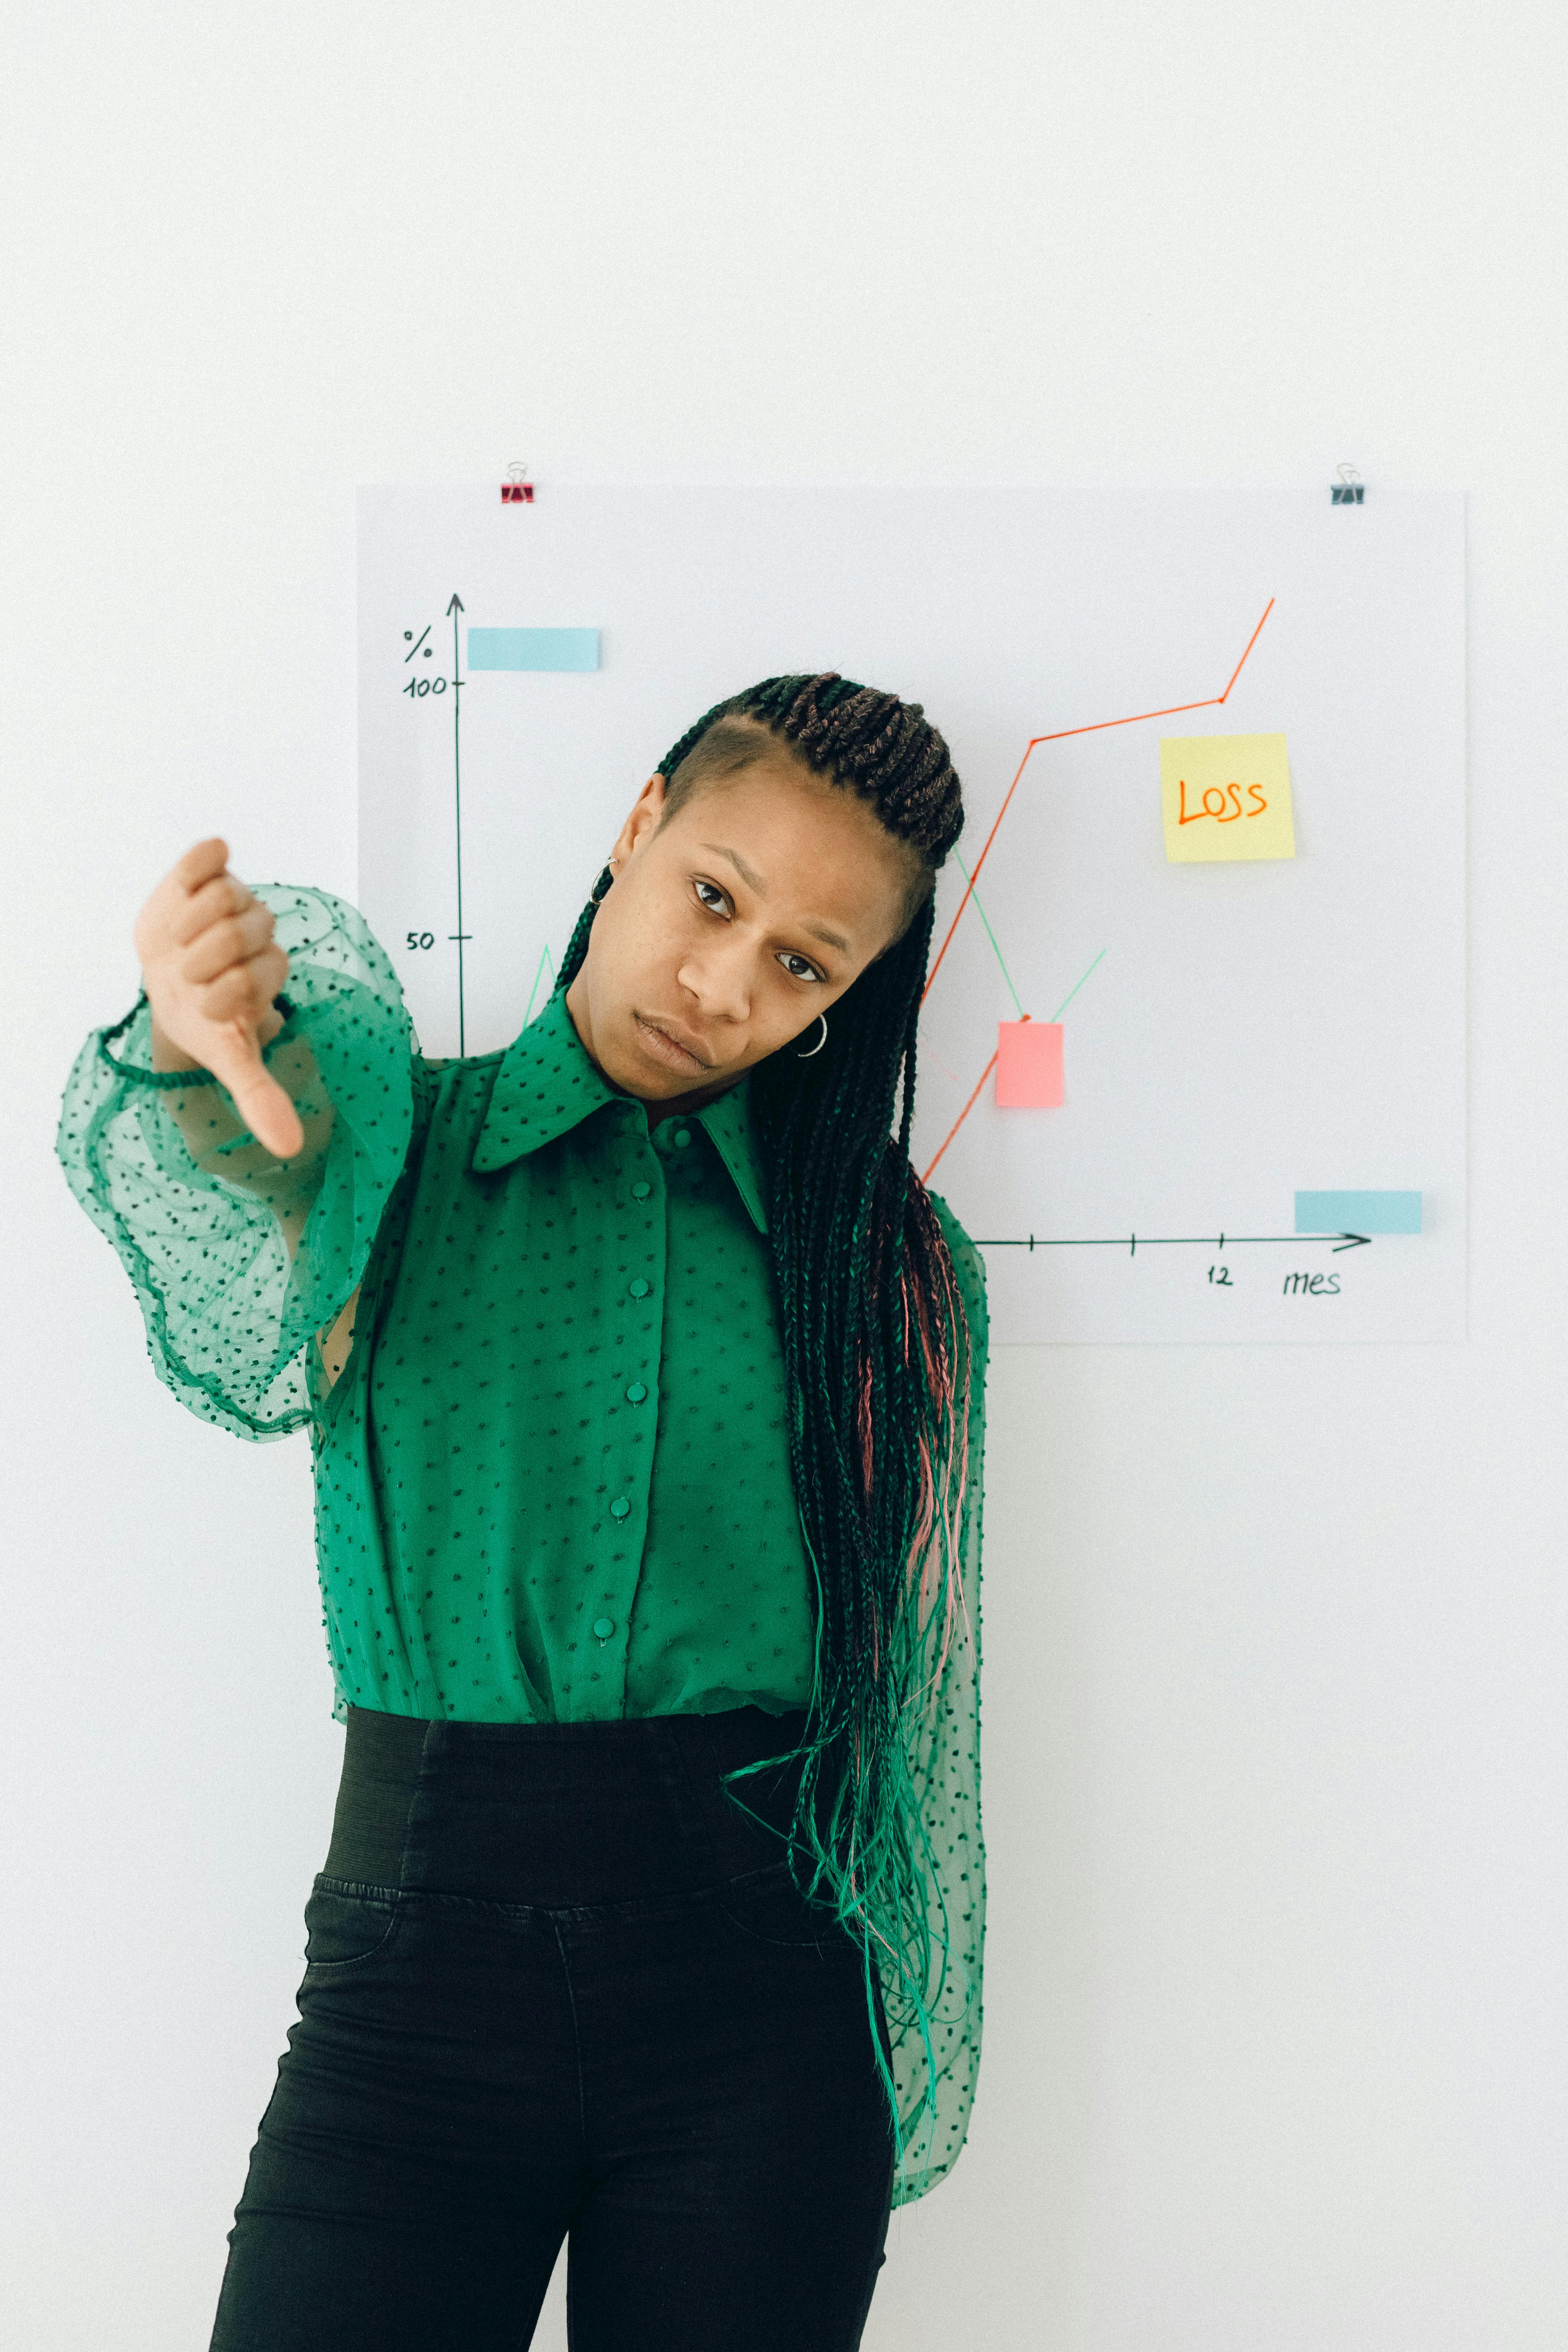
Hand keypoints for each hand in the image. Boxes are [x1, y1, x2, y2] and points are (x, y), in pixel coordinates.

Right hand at [134, 838, 305, 1159]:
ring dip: (190, 925)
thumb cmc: (201, 1020)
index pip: (253, 978)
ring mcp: (235, 901)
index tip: (209, 1008)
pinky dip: (199, 864)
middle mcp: (259, 935)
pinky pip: (208, 856)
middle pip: (236, 933)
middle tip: (189, 972)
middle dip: (201, 960)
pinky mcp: (207, 875)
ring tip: (182, 942)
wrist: (168, 984)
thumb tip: (292, 1149)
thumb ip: (259, 1096)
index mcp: (268, 975)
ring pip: (223, 897)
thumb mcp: (228, 1057)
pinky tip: (191, 882)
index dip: (220, 997)